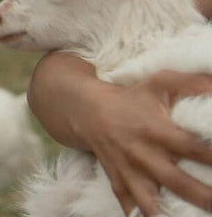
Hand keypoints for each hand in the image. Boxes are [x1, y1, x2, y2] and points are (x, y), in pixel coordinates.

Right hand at [75, 70, 211, 215]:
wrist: (86, 110)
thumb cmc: (129, 98)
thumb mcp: (157, 83)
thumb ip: (189, 83)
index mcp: (156, 130)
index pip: (191, 146)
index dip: (211, 156)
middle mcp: (143, 153)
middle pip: (176, 180)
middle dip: (201, 195)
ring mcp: (128, 170)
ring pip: (149, 200)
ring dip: (163, 213)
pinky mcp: (118, 180)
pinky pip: (127, 203)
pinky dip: (136, 214)